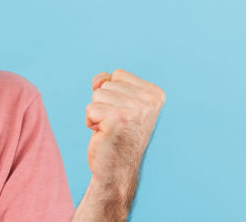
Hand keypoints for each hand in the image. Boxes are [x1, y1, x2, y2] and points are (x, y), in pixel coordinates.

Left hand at [86, 69, 164, 187]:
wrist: (118, 170)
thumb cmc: (117, 135)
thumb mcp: (119, 103)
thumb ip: (109, 83)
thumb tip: (99, 79)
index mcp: (156, 94)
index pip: (119, 74)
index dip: (113, 94)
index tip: (123, 114)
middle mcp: (150, 101)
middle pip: (107, 84)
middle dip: (104, 104)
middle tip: (115, 124)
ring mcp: (136, 110)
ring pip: (97, 95)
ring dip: (97, 113)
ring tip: (110, 128)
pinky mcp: (118, 119)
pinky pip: (90, 109)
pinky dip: (91, 122)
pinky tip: (104, 134)